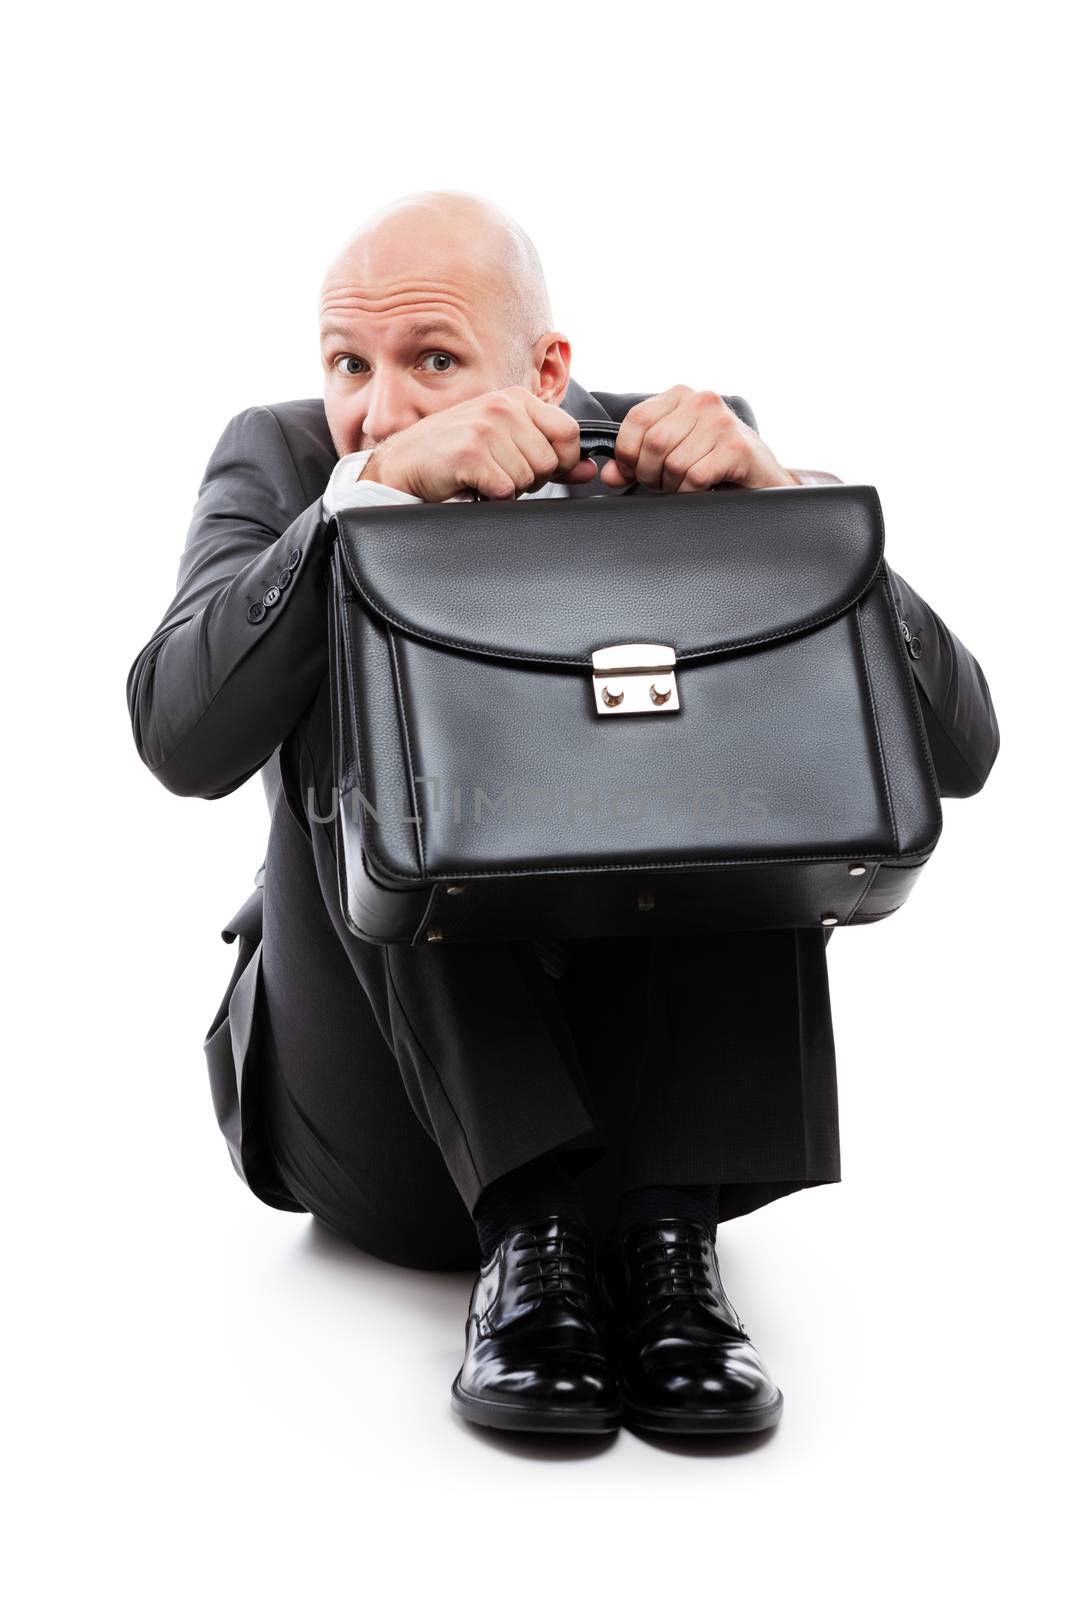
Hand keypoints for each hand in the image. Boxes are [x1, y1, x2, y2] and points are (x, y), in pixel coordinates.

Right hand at [360, 387, 598, 502]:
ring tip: (483, 475)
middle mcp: (503, 406)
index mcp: (517, 398)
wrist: (404, 462)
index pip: (569, 433)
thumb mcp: (507, 446)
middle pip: (550, 461)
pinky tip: (473, 484)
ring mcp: (486, 427)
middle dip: (529, 478)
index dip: (560, 461)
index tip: (535, 467)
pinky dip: (491, 496)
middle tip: (498, 471)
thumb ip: (552, 456)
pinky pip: (505, 489)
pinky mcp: (471, 453)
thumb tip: (590, 470)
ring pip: (528, 478)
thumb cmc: (456, 454)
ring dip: (507, 488)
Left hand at [598, 385, 797, 492]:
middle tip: (663, 483)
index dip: (628, 454)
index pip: (635, 420)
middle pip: (653, 444)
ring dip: (673, 486)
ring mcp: (721, 422)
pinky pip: (694, 477)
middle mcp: (701, 401)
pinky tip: (701, 489)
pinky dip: (690, 492)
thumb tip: (609, 475)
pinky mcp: (736, 448)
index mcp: (680, 396)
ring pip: (673, 463)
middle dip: (650, 474)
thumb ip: (636, 461)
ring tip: (685, 485)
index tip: (635, 471)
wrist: (761, 478)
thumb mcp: (671, 454)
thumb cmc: (713, 464)